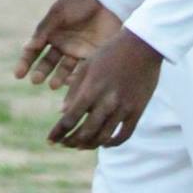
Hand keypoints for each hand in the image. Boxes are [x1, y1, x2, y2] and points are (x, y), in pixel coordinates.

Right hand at [16, 0, 121, 88]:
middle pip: (48, 63)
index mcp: (51, 33)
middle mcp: (63, 44)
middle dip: (41, 72)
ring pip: (64, 70)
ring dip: (58, 78)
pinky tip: (71, 80)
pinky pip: (83, 70)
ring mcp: (78, 51)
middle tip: (36, 80)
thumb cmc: (79, 2)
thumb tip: (28, 47)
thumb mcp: (58, 14)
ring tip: (53, 85)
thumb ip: (43, 31)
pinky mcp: (94, 56)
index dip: (25, 63)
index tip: (18, 74)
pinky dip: (76, 78)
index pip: (34, 51)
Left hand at [48, 29, 161, 149]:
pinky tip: (104, 143)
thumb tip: (62, 112)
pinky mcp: (137, 111)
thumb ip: (74, 90)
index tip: (50, 141)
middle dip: (71, 142)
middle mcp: (106, 102)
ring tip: (80, 145)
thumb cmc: (110, 53)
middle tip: (64, 144)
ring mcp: (123, 108)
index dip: (58, 133)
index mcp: (90, 90)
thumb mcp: (87, 66)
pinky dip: (113, 143)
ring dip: (89, 145)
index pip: (69, 119)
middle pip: (85, 133)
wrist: (142, 46)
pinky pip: (124, 135)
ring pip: (103, 137)